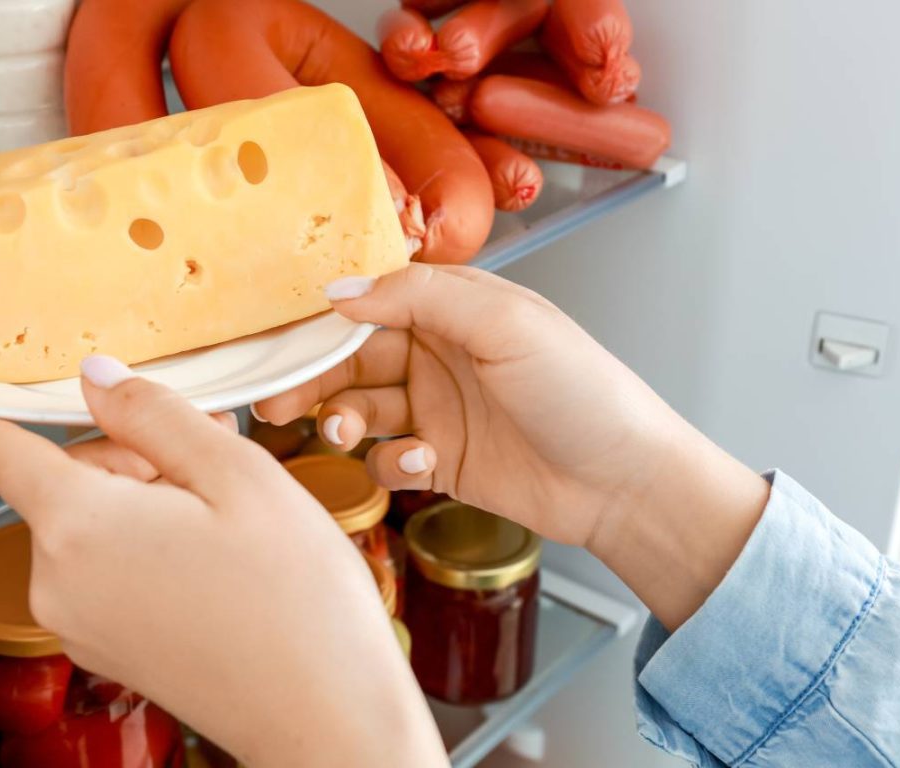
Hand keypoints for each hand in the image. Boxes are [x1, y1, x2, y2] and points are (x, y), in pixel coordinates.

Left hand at [0, 358, 446, 767]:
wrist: (327, 720)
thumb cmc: (296, 600)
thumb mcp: (239, 475)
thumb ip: (155, 415)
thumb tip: (96, 376)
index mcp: (77, 526)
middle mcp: (57, 581)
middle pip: (65, 479)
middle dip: (131, 454)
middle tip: (212, 454)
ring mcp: (78, 623)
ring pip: (91, 522)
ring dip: (146, 499)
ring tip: (226, 516)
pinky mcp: (106, 648)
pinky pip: (106, 568)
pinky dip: (146, 544)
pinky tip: (214, 556)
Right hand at [257, 264, 769, 629]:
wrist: (623, 481)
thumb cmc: (579, 389)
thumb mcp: (503, 322)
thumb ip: (418, 296)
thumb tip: (338, 291)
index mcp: (453, 308)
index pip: (370, 301)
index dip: (322, 320)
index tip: (278, 339)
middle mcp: (438, 354)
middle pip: (351, 359)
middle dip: (311, 378)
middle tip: (276, 402)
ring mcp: (438, 410)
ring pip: (359, 408)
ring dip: (341, 420)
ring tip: (343, 432)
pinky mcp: (440, 462)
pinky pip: (388, 458)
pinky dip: (391, 461)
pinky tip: (422, 461)